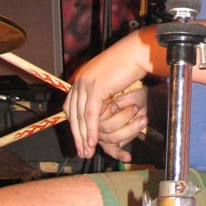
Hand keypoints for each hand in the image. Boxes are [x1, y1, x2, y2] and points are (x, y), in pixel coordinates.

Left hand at [64, 33, 149, 158]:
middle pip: (73, 114)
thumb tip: (99, 108)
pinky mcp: (95, 88)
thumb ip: (99, 91)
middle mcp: (79, 81)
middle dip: (77, 135)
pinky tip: (93, 142)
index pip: (70, 107)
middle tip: (83, 152)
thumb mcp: (107, 79)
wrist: (134, 54)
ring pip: (80, 116)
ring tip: (88, 152)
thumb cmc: (127, 64)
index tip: (79, 141)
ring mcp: (86, 84)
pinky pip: (91, 114)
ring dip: (83, 137)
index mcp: (80, 78)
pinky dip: (91, 130)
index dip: (74, 126)